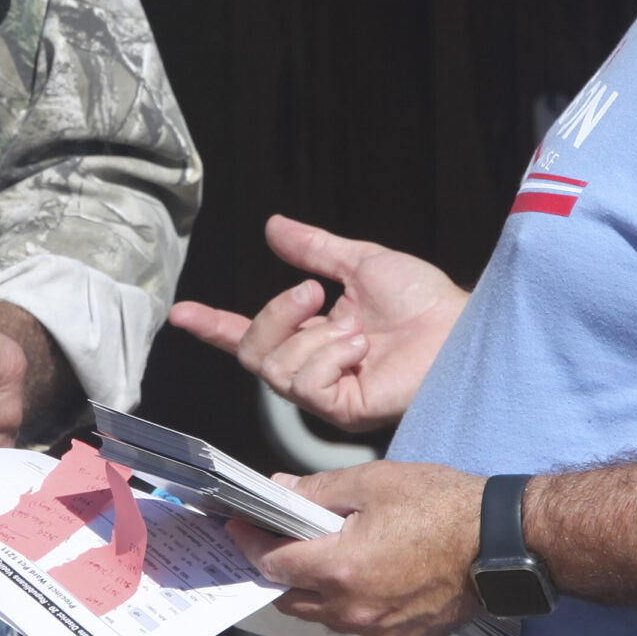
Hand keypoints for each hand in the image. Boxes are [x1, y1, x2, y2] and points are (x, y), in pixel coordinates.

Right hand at [169, 215, 467, 430]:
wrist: (456, 324)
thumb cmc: (423, 300)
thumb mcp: (360, 262)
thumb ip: (313, 248)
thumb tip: (273, 226)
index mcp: (313, 334)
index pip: (250, 334)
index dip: (213, 325)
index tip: (181, 312)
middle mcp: (313, 365)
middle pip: (253, 351)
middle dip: (275, 313)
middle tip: (315, 291)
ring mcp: (325, 391)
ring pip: (275, 367)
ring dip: (314, 336)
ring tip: (356, 328)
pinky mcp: (341, 408)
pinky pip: (305, 384)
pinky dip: (328, 356)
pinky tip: (359, 349)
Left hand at [231, 460, 485, 635]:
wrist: (500, 541)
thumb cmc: (442, 506)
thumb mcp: (372, 481)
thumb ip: (317, 490)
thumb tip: (280, 491)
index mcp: (339, 568)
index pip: (271, 563)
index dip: (251, 542)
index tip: (241, 527)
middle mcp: (354, 609)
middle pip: (292, 598)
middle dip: (278, 570)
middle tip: (279, 541)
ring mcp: (381, 631)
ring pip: (326, 617)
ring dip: (316, 591)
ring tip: (326, 556)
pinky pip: (363, 628)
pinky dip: (354, 606)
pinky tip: (368, 577)